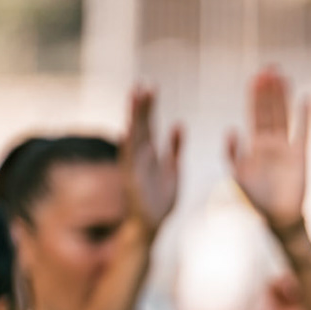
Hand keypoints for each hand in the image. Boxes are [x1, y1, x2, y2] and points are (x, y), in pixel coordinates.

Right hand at [122, 86, 183, 237]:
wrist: (153, 224)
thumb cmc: (161, 197)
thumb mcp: (172, 168)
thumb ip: (174, 147)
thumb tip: (178, 124)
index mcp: (148, 152)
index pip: (148, 123)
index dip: (148, 106)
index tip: (149, 85)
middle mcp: (139, 157)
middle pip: (140, 126)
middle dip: (140, 107)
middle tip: (141, 85)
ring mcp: (135, 168)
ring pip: (134, 139)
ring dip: (134, 120)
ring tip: (134, 101)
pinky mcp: (133, 183)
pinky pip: (133, 163)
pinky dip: (133, 149)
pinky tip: (133, 133)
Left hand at [228, 66, 310, 235]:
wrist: (278, 219)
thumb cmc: (255, 202)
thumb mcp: (237, 178)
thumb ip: (232, 155)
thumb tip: (232, 129)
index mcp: (253, 146)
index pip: (254, 115)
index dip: (255, 97)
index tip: (255, 78)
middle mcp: (270, 143)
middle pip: (270, 111)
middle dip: (269, 90)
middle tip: (270, 67)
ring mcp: (286, 148)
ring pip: (285, 117)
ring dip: (284, 97)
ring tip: (283, 76)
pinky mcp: (301, 157)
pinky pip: (304, 132)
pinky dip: (306, 117)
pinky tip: (308, 99)